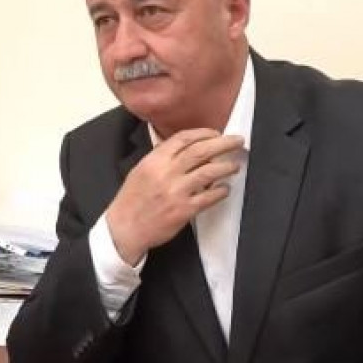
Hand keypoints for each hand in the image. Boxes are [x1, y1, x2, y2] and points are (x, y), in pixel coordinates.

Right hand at [106, 128, 243, 265]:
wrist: (124, 228)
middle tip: (237, 141)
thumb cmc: (132, 199)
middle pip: (201, 151)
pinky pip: (209, 197)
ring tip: (235, 165)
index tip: (216, 133)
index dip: (204, 133)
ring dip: (226, 166)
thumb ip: (161, 157)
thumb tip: (186, 147)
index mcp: (154, 160)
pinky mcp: (184, 211)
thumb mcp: (141, 170)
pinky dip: (220, 191)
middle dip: (223, 143)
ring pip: (209, 172)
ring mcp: (176, 192)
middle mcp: (166, 173)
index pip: (184, 139)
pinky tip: (225, 189)